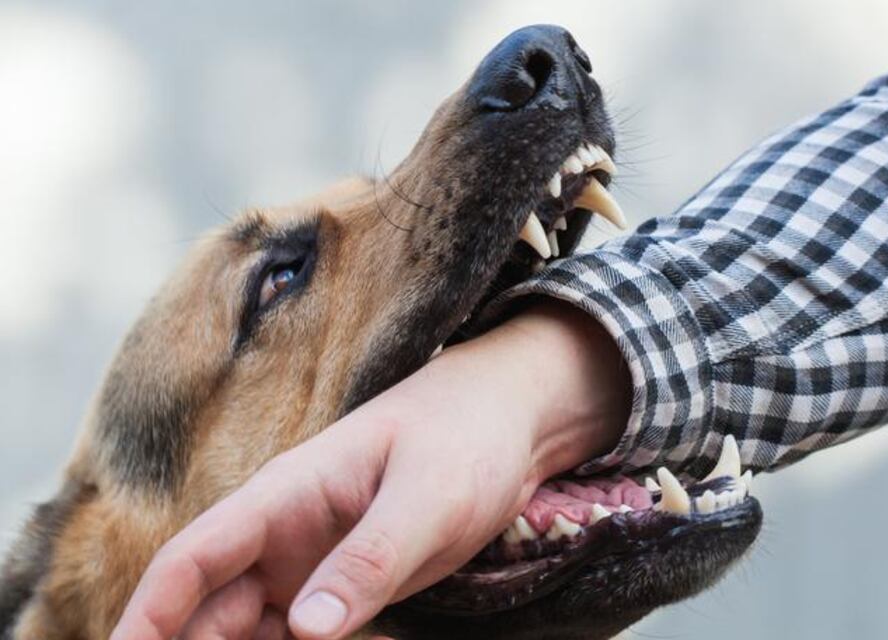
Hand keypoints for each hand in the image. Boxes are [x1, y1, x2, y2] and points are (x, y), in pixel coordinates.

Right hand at [110, 302, 629, 639]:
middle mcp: (284, 532)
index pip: (191, 557)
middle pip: (207, 605)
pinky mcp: (345, 582)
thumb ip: (369, 558)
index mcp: (285, 495)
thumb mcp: (426, 497)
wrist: (509, 421)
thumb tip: (305, 631)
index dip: (148, 615)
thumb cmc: (465, 437)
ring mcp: (312, 560)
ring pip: (245, 626)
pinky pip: (296, 633)